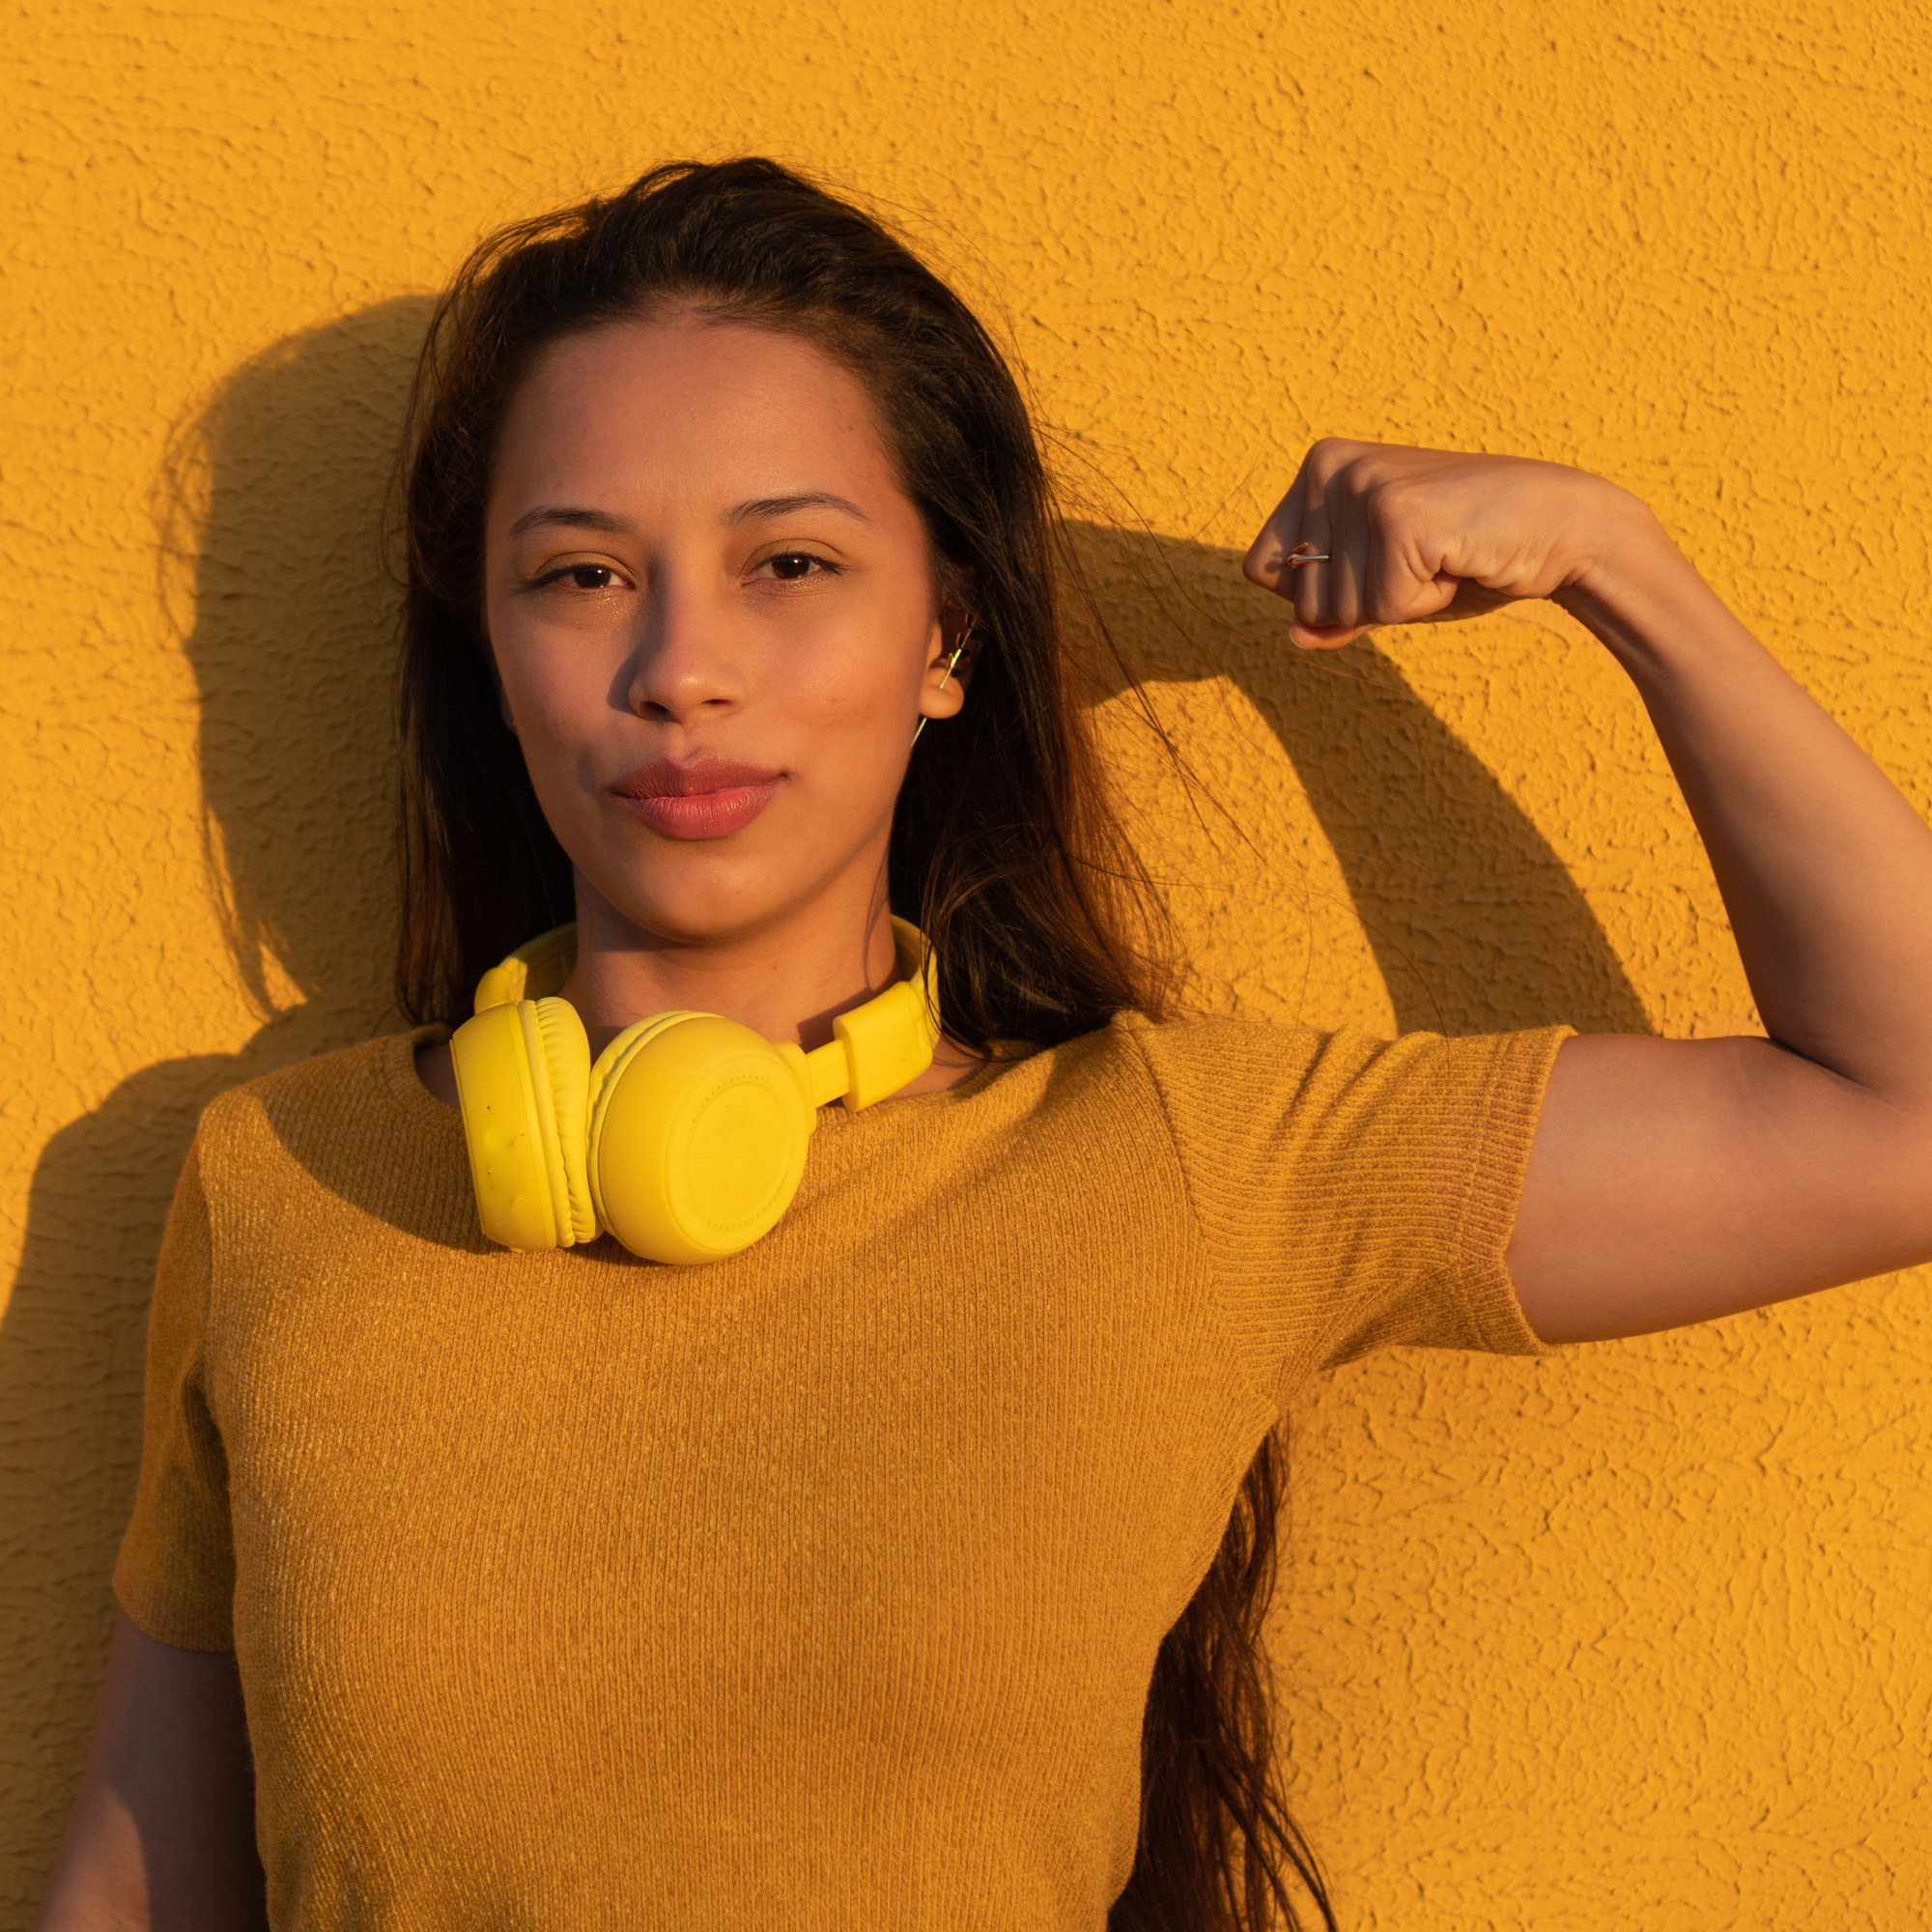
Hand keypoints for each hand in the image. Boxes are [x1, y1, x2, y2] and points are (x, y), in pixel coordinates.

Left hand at [1242, 437, 1650, 648]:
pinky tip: (1458, 561)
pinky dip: (1426, 603)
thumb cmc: (1470, 559)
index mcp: (1318, 467)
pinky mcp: (1397, 515)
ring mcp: (1361, 486)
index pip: (1261, 570)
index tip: (1384, 561)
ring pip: (1340, 609)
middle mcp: (1329, 465)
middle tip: (1425, 559)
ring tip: (1443, 558)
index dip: (1323, 593)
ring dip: (1400, 603)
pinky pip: (1384, 608)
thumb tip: (1292, 639)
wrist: (1561, 530)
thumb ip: (1332, 614)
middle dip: (1368, 603)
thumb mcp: (1387, 589)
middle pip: (1302, 599)